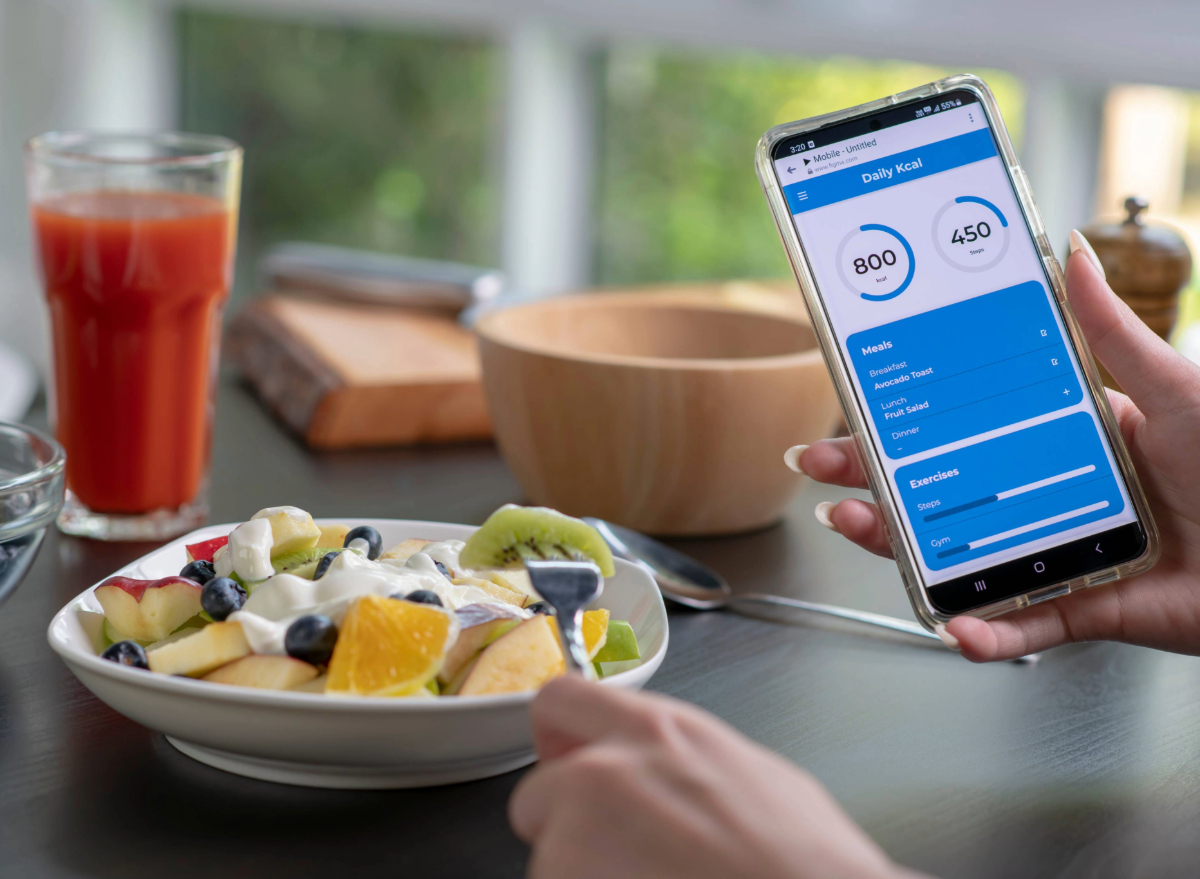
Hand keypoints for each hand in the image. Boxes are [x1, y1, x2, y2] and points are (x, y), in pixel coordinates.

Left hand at [509, 675, 918, 878]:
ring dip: (584, 875)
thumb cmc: (806, 864)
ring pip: (549, 862)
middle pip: (535, 795)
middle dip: (563, 828)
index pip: (560, 701)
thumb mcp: (752, 772)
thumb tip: (669, 768)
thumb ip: (684, 757)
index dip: (559, 742)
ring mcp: (580, 841)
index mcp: (655, 733)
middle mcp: (604, 775)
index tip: (567, 765)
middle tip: (616, 854)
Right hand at [793, 238, 1199, 661]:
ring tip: (859, 530)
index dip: (901, 426)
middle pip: (941, 494)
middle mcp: (1046, 497)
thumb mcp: (1173, 386)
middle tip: (819, 467)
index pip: (960, 432)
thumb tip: (1072, 257)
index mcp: (1058, 441)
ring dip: (901, 552)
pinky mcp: (1086, 610)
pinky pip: (1025, 626)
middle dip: (872, 482)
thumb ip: (1111, 332)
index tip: (852, 411)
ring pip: (962, 559)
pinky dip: (988, 634)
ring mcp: (1059, 555)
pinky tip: (955, 625)